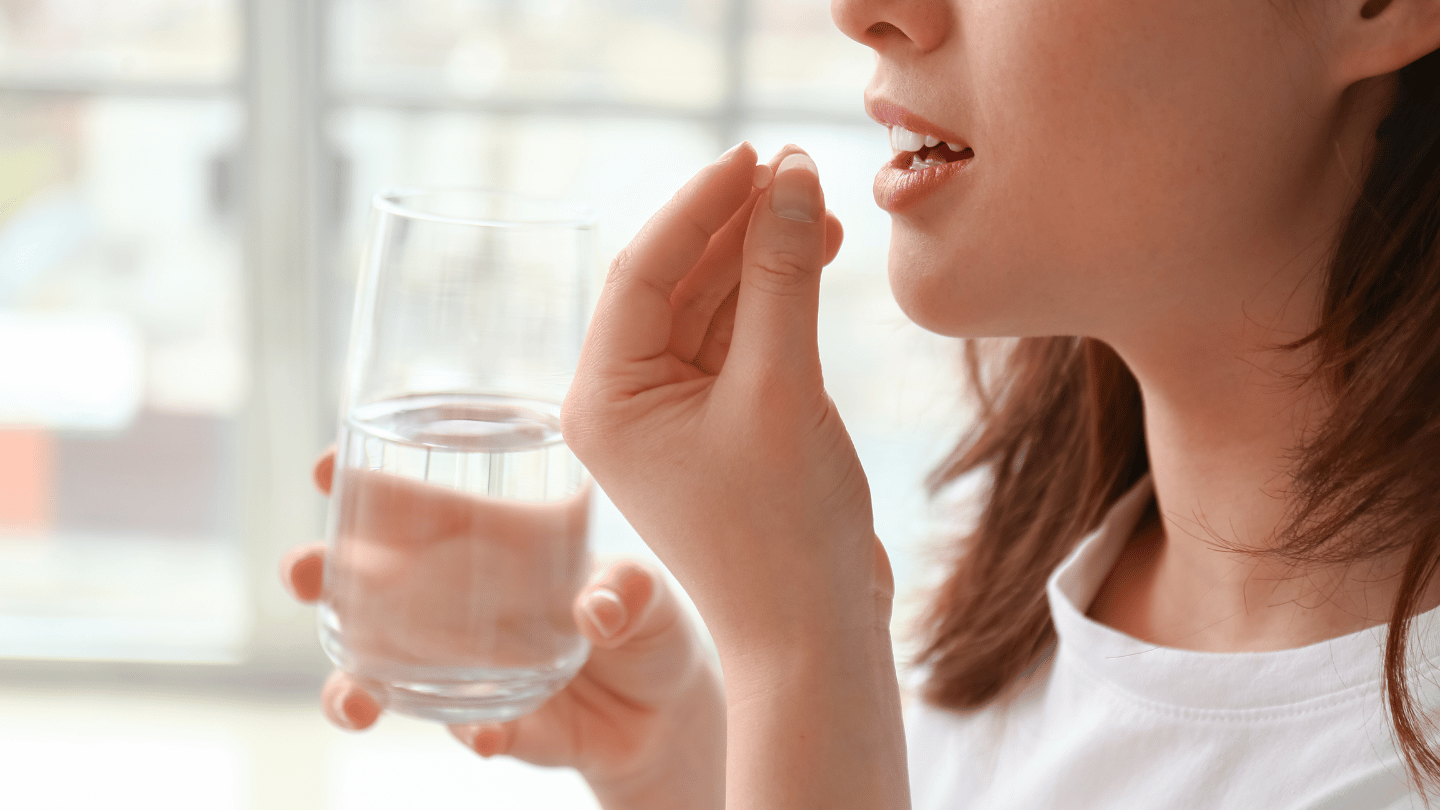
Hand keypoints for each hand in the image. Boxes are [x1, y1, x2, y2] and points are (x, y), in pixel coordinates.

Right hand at [280, 450, 724, 807]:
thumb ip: (628, 592)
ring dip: (355, 682)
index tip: (328, 466)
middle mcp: (466, 603)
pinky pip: (468, 728)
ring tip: (352, 699)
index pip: (422, 505)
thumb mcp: (649, 593)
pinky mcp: (495, 723)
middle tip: (300, 573)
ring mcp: (468, 666)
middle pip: (373, 583)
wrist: (664, 713)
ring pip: (386, 670)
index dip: (371, 484)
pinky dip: (473, 733)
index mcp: (498, 544)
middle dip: (325, 574)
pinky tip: (486, 737)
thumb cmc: (648, 621)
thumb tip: (597, 609)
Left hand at [561, 143, 894, 660]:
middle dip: (737, 224)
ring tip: (822, 204)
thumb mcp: (781, 388)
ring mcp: (674, 414)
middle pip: (677, 281)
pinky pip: (742, 340)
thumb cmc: (783, 532)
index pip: (641, 270)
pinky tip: (818, 252)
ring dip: (764, 255)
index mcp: (602, 399)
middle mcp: (625, 401)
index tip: (755, 153)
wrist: (816, 636)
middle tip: (798, 167)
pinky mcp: (721, 424)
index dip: (699, 204)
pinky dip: (778, 299)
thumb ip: (783, 276)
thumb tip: (792, 176)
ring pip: (715, 305)